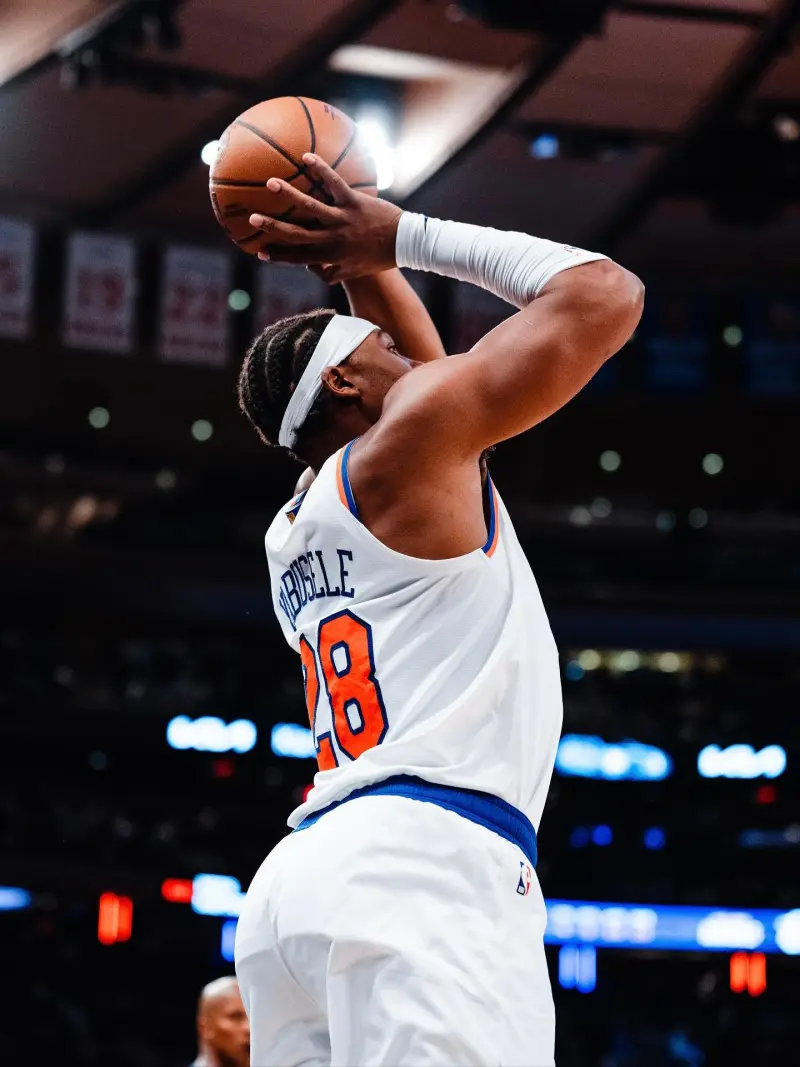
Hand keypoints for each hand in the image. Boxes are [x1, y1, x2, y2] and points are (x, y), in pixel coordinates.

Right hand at [249, 154, 401, 282]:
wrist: (404, 244)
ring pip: (311, 207)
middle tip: (252, 219)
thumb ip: (331, 272)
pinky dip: (320, 170)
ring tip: (271, 183)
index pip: (298, 257)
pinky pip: (334, 183)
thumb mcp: (353, 271)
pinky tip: (306, 157)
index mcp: (331, 257)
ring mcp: (343, 219)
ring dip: (289, 195)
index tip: (260, 252)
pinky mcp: (355, 202)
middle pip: (297, 233)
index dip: (279, 256)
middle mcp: (333, 239)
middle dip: (273, 228)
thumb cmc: (378, 258)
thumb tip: (311, 269)